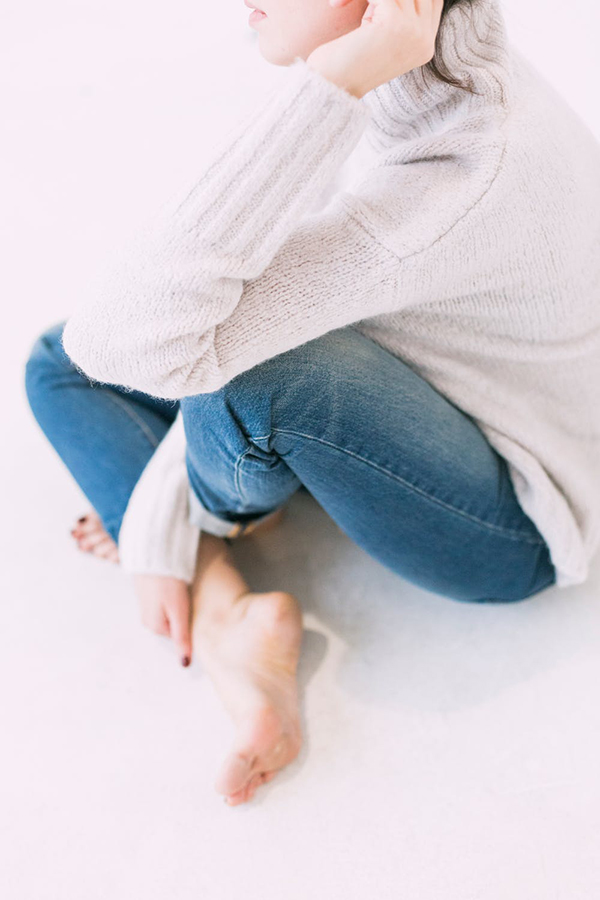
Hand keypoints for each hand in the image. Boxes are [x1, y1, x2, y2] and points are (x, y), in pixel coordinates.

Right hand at [134, 573, 192, 666]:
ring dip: (176, 604)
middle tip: (190, 600)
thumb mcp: (179, 611)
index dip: (190, 624)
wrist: (152, 554)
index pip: (178, 635)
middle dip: (182, 615)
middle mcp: (146, 618)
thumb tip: (184, 664)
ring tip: (183, 591)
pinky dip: (169, 594)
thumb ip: (182, 636)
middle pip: (172, 624)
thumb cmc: (168, 582)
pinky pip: (161, 599)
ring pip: (167, 611)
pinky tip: (175, 585)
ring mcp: (144, 604)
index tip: (196, 612)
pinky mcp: (145, 590)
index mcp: (155, 626)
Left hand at [306, 0, 443, 98]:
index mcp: (425, 46)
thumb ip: (394, 10)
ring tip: (345, 3)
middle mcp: (425, 40)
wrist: (331, 88)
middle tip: (363, 2)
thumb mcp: (379, 32)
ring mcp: (414, 32)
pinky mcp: (395, 23)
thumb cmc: (346, 62)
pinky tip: (339, 5)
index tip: (374, 2)